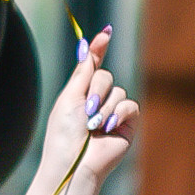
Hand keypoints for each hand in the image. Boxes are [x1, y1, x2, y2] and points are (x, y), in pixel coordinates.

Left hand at [46, 27, 137, 185]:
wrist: (74, 162)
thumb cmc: (64, 132)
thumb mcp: (70, 96)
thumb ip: (83, 70)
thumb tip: (89, 43)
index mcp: (80, 92)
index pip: (93, 65)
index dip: (99, 48)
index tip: (106, 32)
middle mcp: (98, 100)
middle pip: (105, 76)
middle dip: (95, 90)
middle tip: (85, 110)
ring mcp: (113, 112)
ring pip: (118, 91)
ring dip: (104, 108)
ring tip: (94, 126)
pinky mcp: (127, 125)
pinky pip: (130, 106)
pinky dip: (118, 114)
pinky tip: (108, 128)